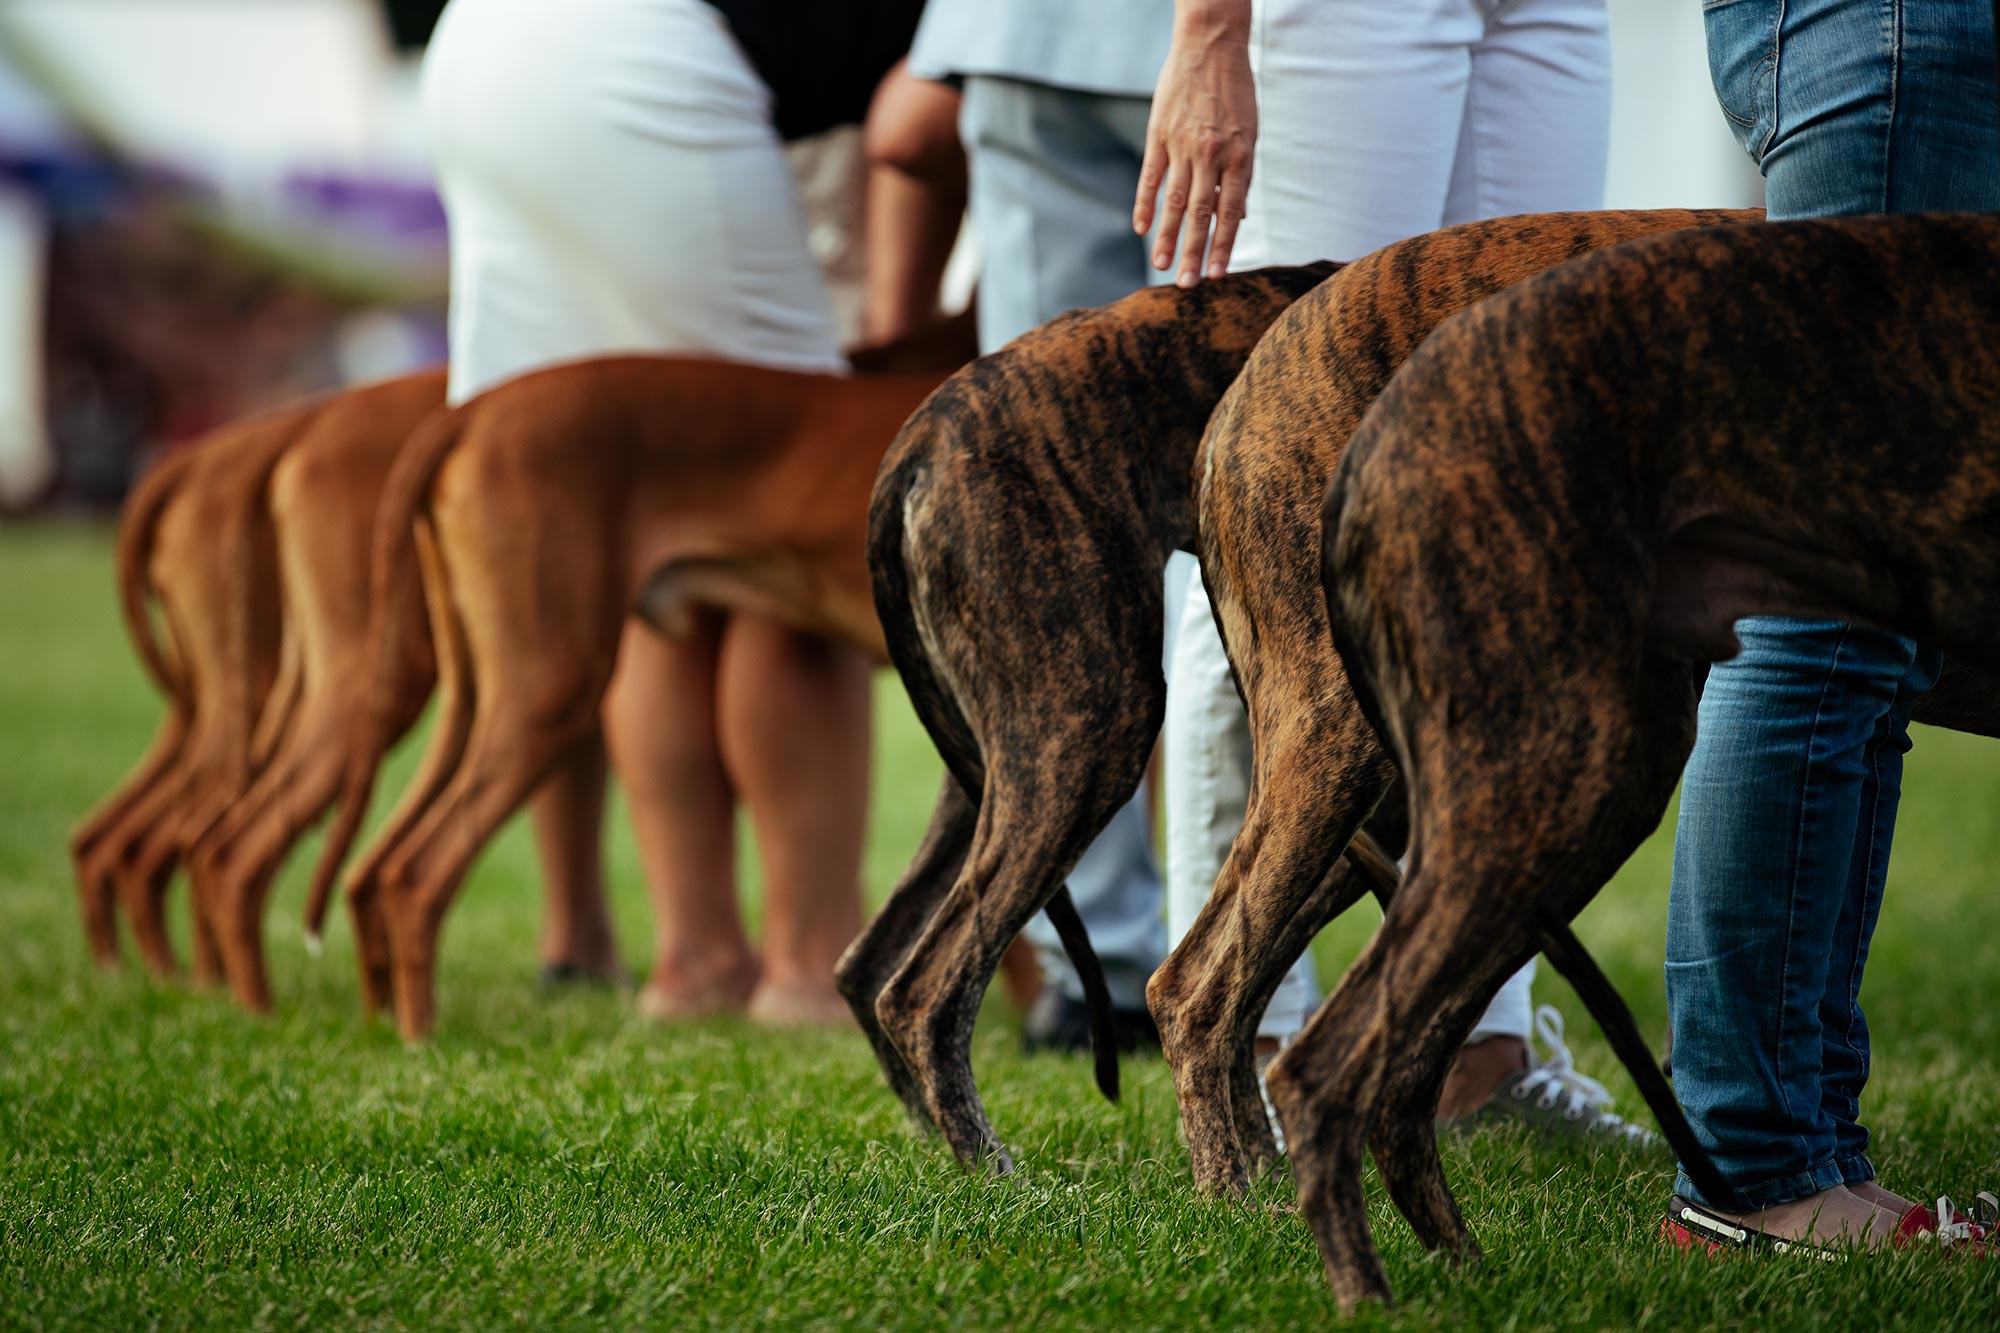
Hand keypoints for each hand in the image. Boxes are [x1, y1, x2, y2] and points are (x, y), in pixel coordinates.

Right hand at [1134, 4, 1255, 286]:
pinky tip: (1140, 228)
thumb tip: (1237, 216)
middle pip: (1201, 214)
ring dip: (1166, 237)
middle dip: (1194, 253)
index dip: (1223, 246)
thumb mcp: (1249, 131)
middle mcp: (1211, 155)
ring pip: (1174, 201)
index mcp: (1240, 156)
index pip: (1230, 212)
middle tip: (1186, 285)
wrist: (1210, 44)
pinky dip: (1144, 204)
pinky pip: (1151, 176)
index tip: (1218, 275)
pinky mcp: (1159, 135)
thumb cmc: (1235, 91)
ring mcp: (1182, 145)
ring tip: (1159, 266)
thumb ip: (1240, 174)